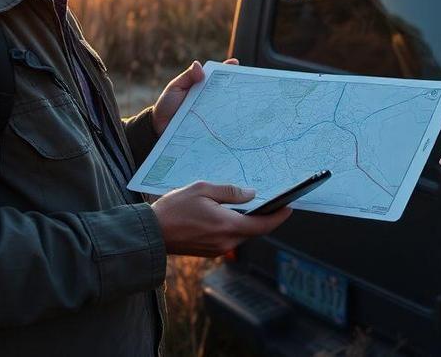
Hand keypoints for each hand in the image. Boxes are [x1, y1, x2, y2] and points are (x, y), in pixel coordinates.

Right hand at [151, 181, 291, 256]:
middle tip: (273, 202)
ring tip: (253, 206)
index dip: (279, 217)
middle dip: (265, 218)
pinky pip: (230, 239)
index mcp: (228, 226)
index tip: (290, 207)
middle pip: (254, 231)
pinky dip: (236, 228)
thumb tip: (251, 194)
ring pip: (242, 235)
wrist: (151, 233)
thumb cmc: (174, 209)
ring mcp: (217, 249)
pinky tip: (231, 215)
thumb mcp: (202, 190)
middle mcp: (226, 242)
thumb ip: (229, 192)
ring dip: (249, 223)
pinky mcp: (209, 251)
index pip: (264, 225)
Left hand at [152, 58, 238, 132]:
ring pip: (227, 107)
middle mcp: (210, 98)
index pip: (218, 75)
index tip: (235, 63)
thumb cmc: (167, 104)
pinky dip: (229, 122)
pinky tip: (237, 121)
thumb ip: (187, 77)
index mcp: (203, 86)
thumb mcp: (175, 87)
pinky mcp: (210, 127)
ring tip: (246, 101)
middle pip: (227, 90)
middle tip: (246, 82)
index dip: (228, 69)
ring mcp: (211, 113)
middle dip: (238, 85)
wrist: (158, 127)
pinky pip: (220, 124)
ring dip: (236, 105)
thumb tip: (198, 65)